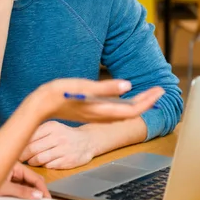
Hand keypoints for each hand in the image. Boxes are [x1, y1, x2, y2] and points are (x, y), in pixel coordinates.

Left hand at [0, 161, 50, 199]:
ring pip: (26, 183)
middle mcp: (14, 168)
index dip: (42, 188)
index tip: (47, 197)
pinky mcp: (7, 180)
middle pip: (32, 178)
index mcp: (15, 165)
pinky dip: (24, 191)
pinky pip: (19, 185)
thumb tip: (38, 194)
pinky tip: (26, 198)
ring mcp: (11, 173)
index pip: (34, 177)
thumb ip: (22, 191)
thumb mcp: (4, 188)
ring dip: (31, 191)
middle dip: (38, 188)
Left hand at [20, 122, 94, 168]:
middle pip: (33, 149)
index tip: (14, 148)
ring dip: (32, 162)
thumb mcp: (53, 127)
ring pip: (40, 159)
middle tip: (18, 158)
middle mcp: (57, 137)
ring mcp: (63, 150)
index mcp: (51, 127)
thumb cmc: (65, 134)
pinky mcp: (68, 161)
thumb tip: (19, 139)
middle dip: (23, 155)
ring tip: (30, 161)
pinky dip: (43, 166)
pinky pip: (50, 165)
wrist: (88, 141)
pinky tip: (42, 164)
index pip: (30, 136)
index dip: (20, 144)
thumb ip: (37, 132)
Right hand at [35, 78, 163, 123]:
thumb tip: (127, 85)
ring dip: (137, 103)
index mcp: (102, 110)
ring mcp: (95, 114)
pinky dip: (125, 104)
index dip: (148, 101)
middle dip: (146, 101)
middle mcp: (101, 115)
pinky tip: (124, 98)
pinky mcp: (89, 110)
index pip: (133, 110)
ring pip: (123, 112)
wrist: (39, 105)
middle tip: (159, 90)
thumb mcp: (83, 87)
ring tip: (148, 94)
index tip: (159, 91)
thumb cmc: (59, 94)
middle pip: (130, 111)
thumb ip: (106, 87)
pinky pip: (114, 110)